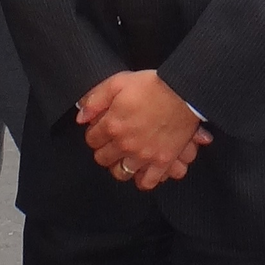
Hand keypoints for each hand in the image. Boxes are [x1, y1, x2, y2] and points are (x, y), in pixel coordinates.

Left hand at [76, 70, 212, 190]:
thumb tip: (80, 117)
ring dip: (120, 166)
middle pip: (103, 159)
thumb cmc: (152, 85)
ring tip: (124, 158)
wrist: (184, 91)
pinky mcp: (163, 161)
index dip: (95, 134)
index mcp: (112, 125)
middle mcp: (126, 144)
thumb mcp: (117, 82)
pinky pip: (148, 182)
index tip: (101, 130)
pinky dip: (143, 179)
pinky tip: (142, 171)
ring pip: (121, 173)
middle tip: (111, 143)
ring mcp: (144, 155)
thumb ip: (95, 100)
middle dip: (104, 150)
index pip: (92, 140)